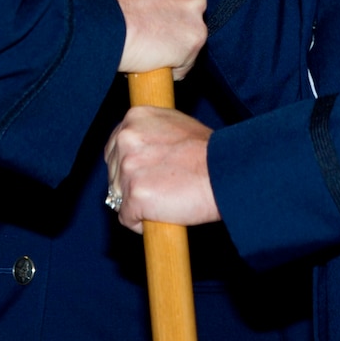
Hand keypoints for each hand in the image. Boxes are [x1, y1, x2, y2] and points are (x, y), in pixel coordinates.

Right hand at [89, 0, 205, 79]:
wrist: (95, 18)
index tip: (152, 1)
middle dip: (173, 12)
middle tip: (148, 24)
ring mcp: (194, 5)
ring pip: (190, 26)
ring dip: (174, 37)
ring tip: (146, 44)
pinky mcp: (195, 36)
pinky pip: (188, 55)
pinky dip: (173, 63)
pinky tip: (151, 60)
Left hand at [106, 107, 219, 232]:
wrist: (226, 173)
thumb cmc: (209, 153)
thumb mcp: (176, 126)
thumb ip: (151, 133)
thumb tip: (137, 146)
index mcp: (135, 118)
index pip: (114, 147)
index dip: (130, 165)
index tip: (147, 175)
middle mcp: (126, 139)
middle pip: (113, 173)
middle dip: (131, 185)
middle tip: (161, 189)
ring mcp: (128, 168)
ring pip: (117, 196)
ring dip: (137, 204)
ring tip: (167, 200)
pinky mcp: (133, 196)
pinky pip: (126, 218)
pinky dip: (142, 223)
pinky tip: (164, 214)